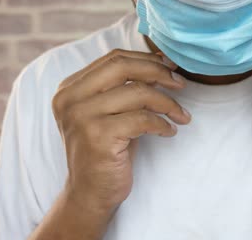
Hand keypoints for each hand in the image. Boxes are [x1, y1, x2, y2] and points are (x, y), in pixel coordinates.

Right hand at [52, 49, 190, 213]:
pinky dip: (162, 123)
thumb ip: (124, 86)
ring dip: (168, 103)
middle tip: (180, 84)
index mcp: (70, 88)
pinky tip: (169, 131)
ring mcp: (81, 117)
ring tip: (181, 115)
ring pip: (137, 93)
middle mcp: (70, 99)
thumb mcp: (110, 112)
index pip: (114, 59)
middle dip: (158, 72)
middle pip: (123, 67)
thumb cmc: (106, 150)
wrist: (89, 193)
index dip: (147, 60)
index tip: (170, 67)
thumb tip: (161, 62)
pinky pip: (142, 119)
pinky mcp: (98, 136)